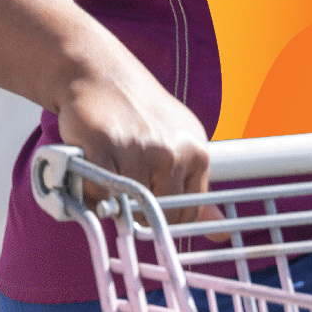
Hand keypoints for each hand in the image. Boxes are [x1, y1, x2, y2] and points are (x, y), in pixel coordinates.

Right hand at [56, 62, 218, 228]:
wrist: (102, 74)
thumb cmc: (142, 114)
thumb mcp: (181, 142)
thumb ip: (196, 189)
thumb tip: (221, 237)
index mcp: (197, 152)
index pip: (186, 214)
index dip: (164, 219)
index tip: (148, 210)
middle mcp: (172, 151)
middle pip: (156, 215)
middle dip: (137, 211)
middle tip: (124, 184)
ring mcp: (139, 148)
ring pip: (124, 205)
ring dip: (111, 198)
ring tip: (109, 168)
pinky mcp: (104, 146)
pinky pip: (96, 191)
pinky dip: (90, 188)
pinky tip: (94, 164)